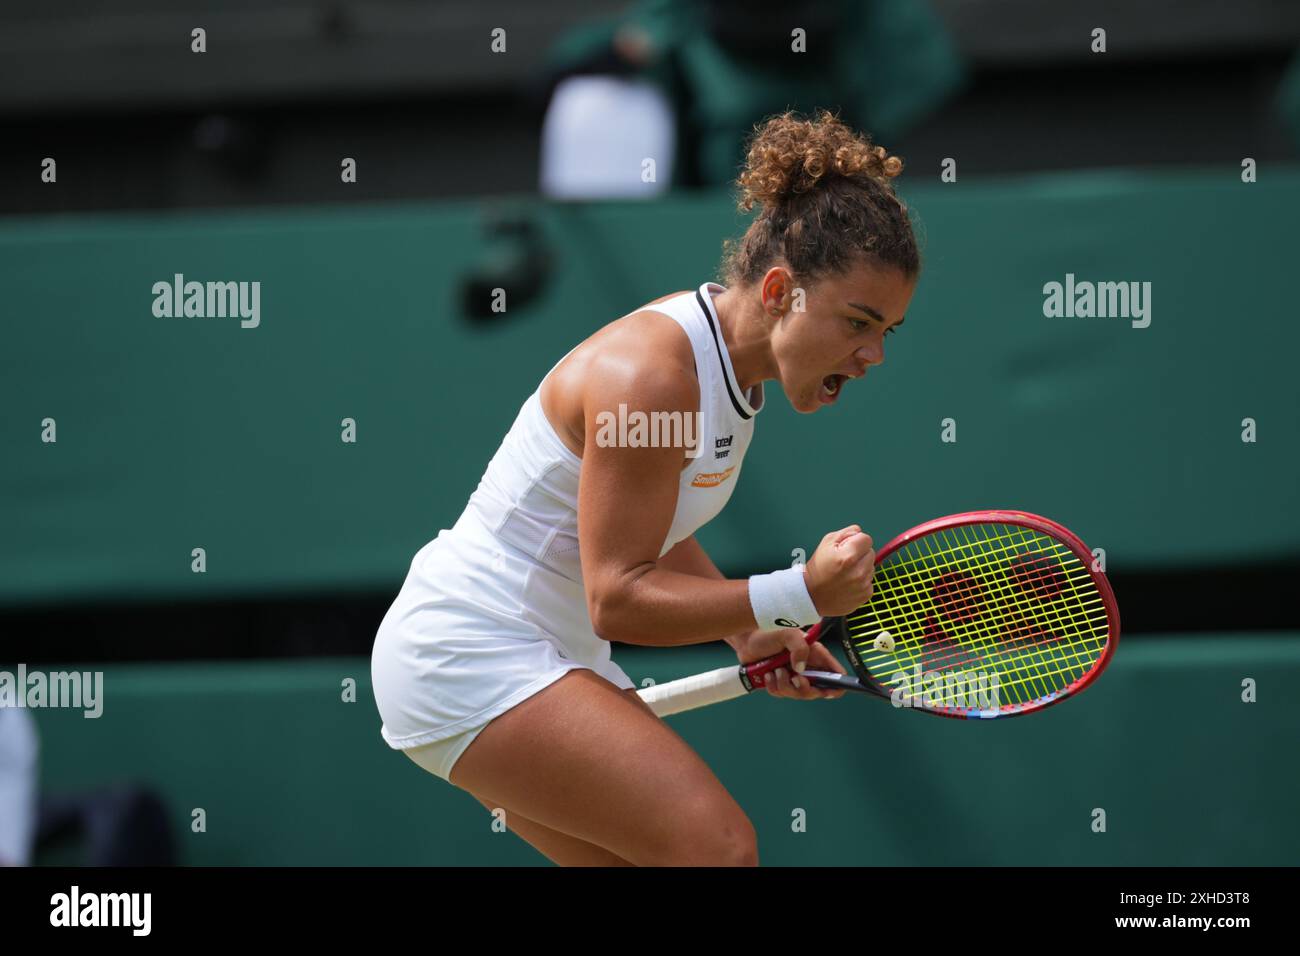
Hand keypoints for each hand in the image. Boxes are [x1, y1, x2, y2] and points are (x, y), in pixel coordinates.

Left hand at [731, 628, 846, 700]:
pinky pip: (782, 694)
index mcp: (815, 654)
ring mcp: (793, 676)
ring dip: (785, 685)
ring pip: (798, 694)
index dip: (837, 685)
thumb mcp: (787, 633)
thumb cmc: (767, 632)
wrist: (745, 639)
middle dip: (806, 689)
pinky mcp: (780, 682)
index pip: (835, 673)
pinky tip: (767, 675)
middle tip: (795, 679)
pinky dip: (774, 687)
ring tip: (775, 670)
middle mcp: (807, 667)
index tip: (828, 691)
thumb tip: (801, 670)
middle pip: (818, 691)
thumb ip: (799, 647)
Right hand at [804, 525, 874, 616]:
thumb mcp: (826, 544)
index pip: (866, 539)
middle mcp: (859, 572)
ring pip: (871, 567)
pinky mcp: (866, 595)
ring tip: (845, 574)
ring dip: (861, 568)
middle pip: (870, 553)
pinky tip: (848, 584)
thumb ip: (845, 533)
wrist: (811, 596)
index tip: (846, 548)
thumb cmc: (817, 568)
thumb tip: (859, 531)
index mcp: (848, 557)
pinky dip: (862, 581)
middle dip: (860, 554)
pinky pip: (870, 581)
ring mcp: (863, 585)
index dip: (856, 541)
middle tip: (844, 562)